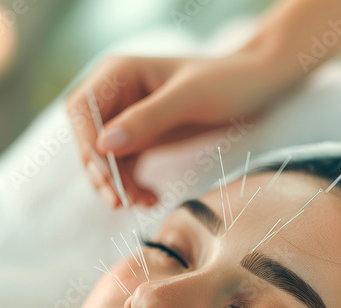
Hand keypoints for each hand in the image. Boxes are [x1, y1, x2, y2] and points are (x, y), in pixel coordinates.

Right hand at [65, 50, 297, 208]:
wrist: (258, 86)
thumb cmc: (228, 81)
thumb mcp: (190, 98)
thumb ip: (147, 119)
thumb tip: (102, 145)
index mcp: (119, 72)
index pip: (82, 110)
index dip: (87, 143)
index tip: (107, 173)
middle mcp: (117, 94)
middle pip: (88, 138)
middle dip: (101, 171)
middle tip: (118, 201)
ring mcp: (128, 117)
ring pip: (105, 159)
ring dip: (118, 184)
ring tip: (141, 203)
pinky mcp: (142, 137)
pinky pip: (125, 167)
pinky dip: (133, 185)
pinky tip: (151, 198)